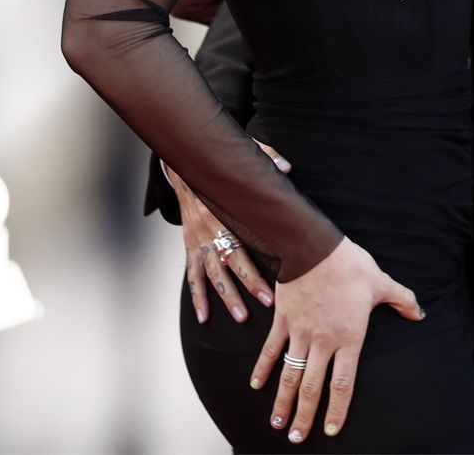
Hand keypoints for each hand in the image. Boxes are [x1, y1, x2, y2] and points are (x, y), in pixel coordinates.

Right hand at [168, 140, 289, 323]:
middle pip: (228, 267)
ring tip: (239, 317)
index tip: (271, 292)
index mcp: (224, 217)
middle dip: (246, 288)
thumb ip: (267, 161)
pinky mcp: (189, 246)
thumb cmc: (220, 167)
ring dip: (224, 298)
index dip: (256, 273)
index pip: (242, 251)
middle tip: (262, 306)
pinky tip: (203, 316)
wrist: (186, 170)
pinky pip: (193, 275)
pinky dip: (197, 296)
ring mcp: (197, 242)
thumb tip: (287, 167)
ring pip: (211, 276)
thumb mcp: (244, 157)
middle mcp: (209, 232)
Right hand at [249, 237, 424, 442]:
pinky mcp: (283, 320)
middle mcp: (323, 341)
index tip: (330, 430)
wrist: (313, 246)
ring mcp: (300, 332)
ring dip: (283, 401)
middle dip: (305, 416)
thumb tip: (420, 313)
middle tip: (297, 439)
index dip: (337, 410)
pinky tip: (257, 386)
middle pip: (312, 388)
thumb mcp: (381, 282)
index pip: (343, 383)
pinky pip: (271, 350)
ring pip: (290, 375)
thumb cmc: (349, 264)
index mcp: (349, 337)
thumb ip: (402, 300)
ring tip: (278, 424)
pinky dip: (262, 369)